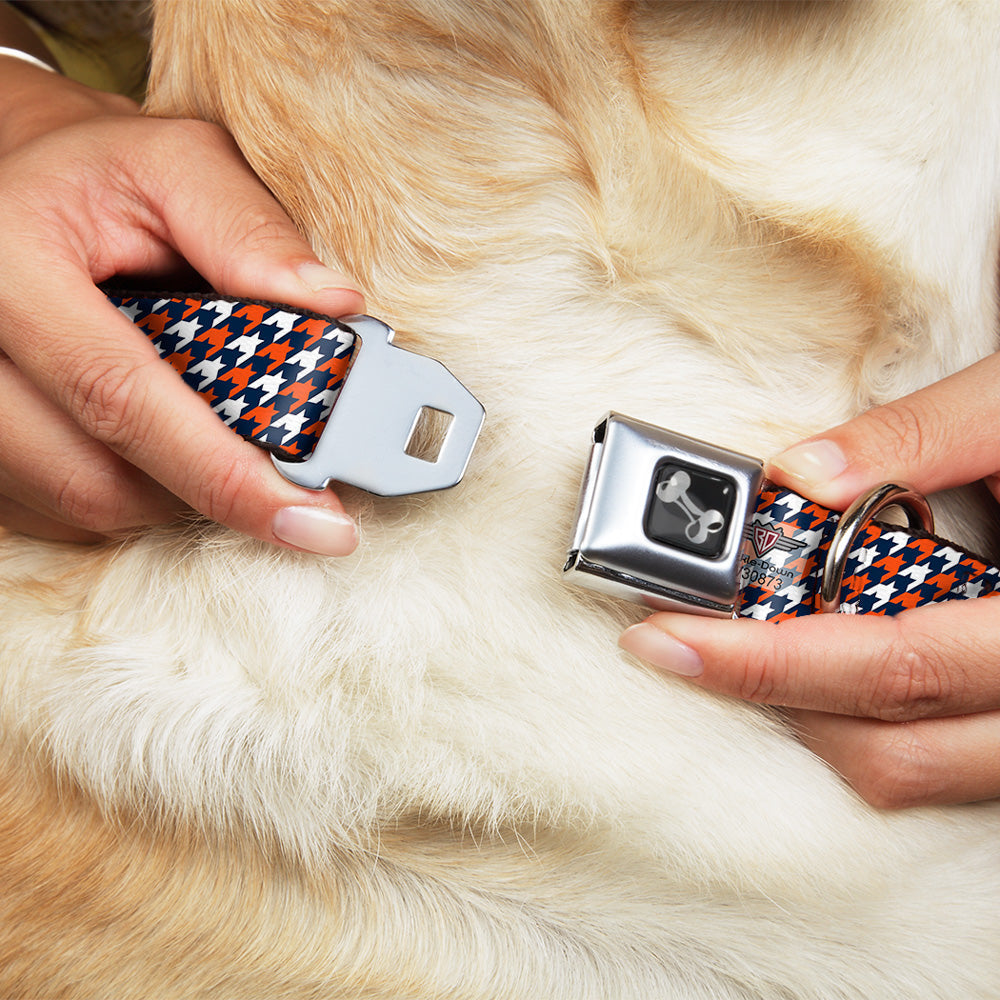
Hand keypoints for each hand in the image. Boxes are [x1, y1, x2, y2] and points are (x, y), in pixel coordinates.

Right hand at [0, 57, 363, 552]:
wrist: (17, 185)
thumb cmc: (101, 175)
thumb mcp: (176, 165)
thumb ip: (249, 229)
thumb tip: (334, 305)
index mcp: (9, 266)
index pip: (120, 397)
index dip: (224, 473)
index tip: (316, 522)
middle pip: (97, 478)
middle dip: (211, 491)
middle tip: (291, 485)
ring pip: (82, 504)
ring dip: (173, 492)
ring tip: (220, 438)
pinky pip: (59, 510)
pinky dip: (132, 492)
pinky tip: (162, 444)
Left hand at [620, 352, 999, 807]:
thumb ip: (921, 436)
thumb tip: (799, 475)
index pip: (895, 665)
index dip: (768, 661)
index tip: (666, 636)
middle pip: (893, 747)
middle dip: (767, 696)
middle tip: (675, 643)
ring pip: (916, 772)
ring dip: (815, 718)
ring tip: (740, 648)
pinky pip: (943, 761)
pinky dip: (868, 720)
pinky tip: (822, 659)